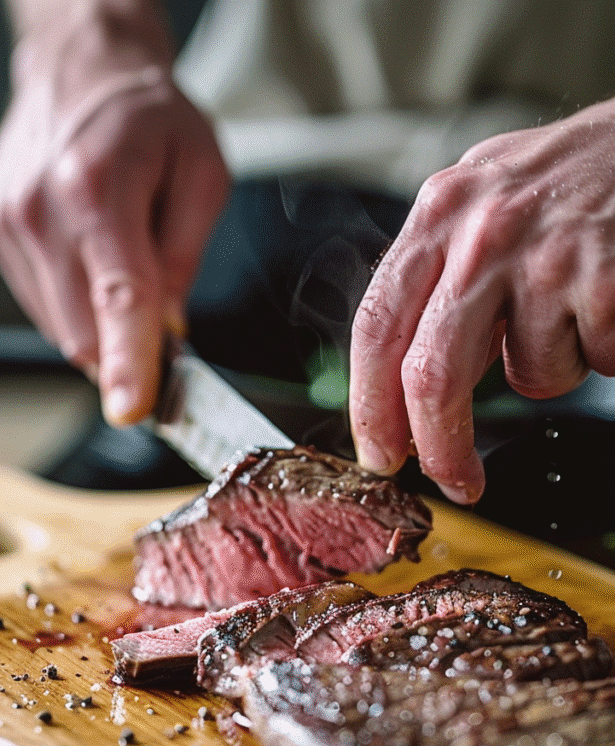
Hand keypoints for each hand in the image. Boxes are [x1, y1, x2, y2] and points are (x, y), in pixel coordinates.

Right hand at [0, 9, 229, 424]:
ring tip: (124, 263)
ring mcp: (8, 224)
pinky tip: (95, 261)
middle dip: (130, 350)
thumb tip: (169, 331)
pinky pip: (46, 308)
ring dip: (104, 327)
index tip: (133, 409)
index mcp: (98, 192)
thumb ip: (185, 258)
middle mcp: (41, 211)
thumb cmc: (151, 120)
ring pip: (65, 330)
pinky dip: (80, 306)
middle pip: (87, 331)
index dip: (129, 362)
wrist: (82, 74)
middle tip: (163, 322)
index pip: (118, 297)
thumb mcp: (201, 176)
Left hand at [349, 81, 614, 503]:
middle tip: (456, 482)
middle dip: (440, 447)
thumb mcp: (490, 198)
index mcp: (443, 215)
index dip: (372, 405)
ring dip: (564, 364)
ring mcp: (549, 258)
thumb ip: (445, 278)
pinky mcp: (612, 283)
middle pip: (433, 374)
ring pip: (533, 378)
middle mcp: (486, 233)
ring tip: (589, 303)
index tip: (380, 455)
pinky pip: (602, 364)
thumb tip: (405, 380)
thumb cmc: (591, 174)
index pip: (378, 327)